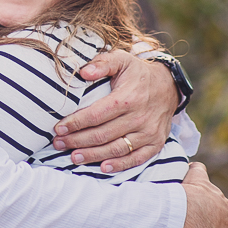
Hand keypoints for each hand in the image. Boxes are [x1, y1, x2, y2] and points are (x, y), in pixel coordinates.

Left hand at [52, 51, 177, 172]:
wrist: (168, 85)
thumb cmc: (137, 73)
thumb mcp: (122, 60)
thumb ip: (102, 64)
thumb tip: (83, 72)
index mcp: (127, 98)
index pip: (96, 115)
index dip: (76, 123)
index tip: (58, 128)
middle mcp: (139, 117)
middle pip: (103, 134)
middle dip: (77, 141)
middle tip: (59, 144)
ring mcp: (149, 132)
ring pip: (117, 148)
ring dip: (93, 155)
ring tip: (74, 157)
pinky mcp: (156, 142)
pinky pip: (137, 158)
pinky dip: (120, 165)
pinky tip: (103, 168)